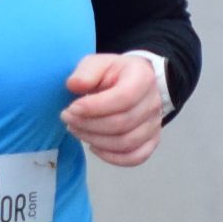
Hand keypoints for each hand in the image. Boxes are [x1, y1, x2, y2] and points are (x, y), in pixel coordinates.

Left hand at [61, 52, 163, 167]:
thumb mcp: (98, 63)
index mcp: (142, 78)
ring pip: (126, 143)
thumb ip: (86, 71)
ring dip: (95, 140)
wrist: (135, 83)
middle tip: (68, 118)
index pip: (123, 98)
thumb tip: (74, 85)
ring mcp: (154, 124)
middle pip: (122, 123)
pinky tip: (94, 147)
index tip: (72, 108)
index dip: (95, 107)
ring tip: (76, 129)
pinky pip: (136, 157)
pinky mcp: (151, 140)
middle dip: (89, 125)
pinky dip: (112, 157)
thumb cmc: (114, 74)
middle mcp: (153, 103)